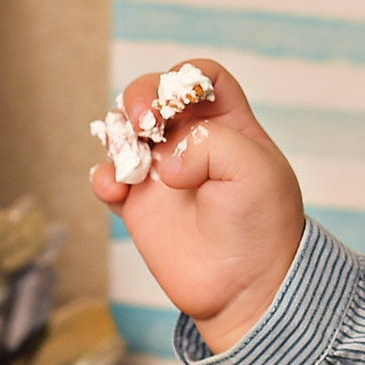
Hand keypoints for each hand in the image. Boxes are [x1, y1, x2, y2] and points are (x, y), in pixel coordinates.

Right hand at [91, 60, 303, 354]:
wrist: (246, 288)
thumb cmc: (262, 226)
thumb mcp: (256, 170)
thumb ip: (211, 144)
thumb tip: (164, 162)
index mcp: (228, 124)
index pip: (201, 77)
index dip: (185, 76)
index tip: (179, 99)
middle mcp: (190, 142)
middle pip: (152, 94)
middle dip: (139, 97)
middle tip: (144, 123)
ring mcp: (160, 171)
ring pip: (122, 130)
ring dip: (117, 135)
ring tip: (132, 165)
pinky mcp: (137, 205)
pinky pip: (106, 177)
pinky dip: (103, 176)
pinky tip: (117, 191)